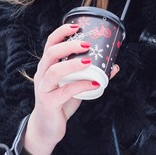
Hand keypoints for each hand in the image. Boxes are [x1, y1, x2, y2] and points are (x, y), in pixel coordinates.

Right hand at [23, 23, 118, 154]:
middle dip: (69, 45)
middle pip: (51, 53)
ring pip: (54, 71)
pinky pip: (65, 91)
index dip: (61, 33)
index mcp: (46, 67)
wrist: (46, 128)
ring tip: (89, 61)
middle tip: (86, 44)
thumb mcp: (75, 87)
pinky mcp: (49, 103)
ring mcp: (44, 89)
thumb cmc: (60, 104)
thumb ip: (89, 75)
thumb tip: (113, 66)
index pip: (50, 44)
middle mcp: (42, 75)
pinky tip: (95, 83)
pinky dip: (81, 86)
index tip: (76, 26)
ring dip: (73, 64)